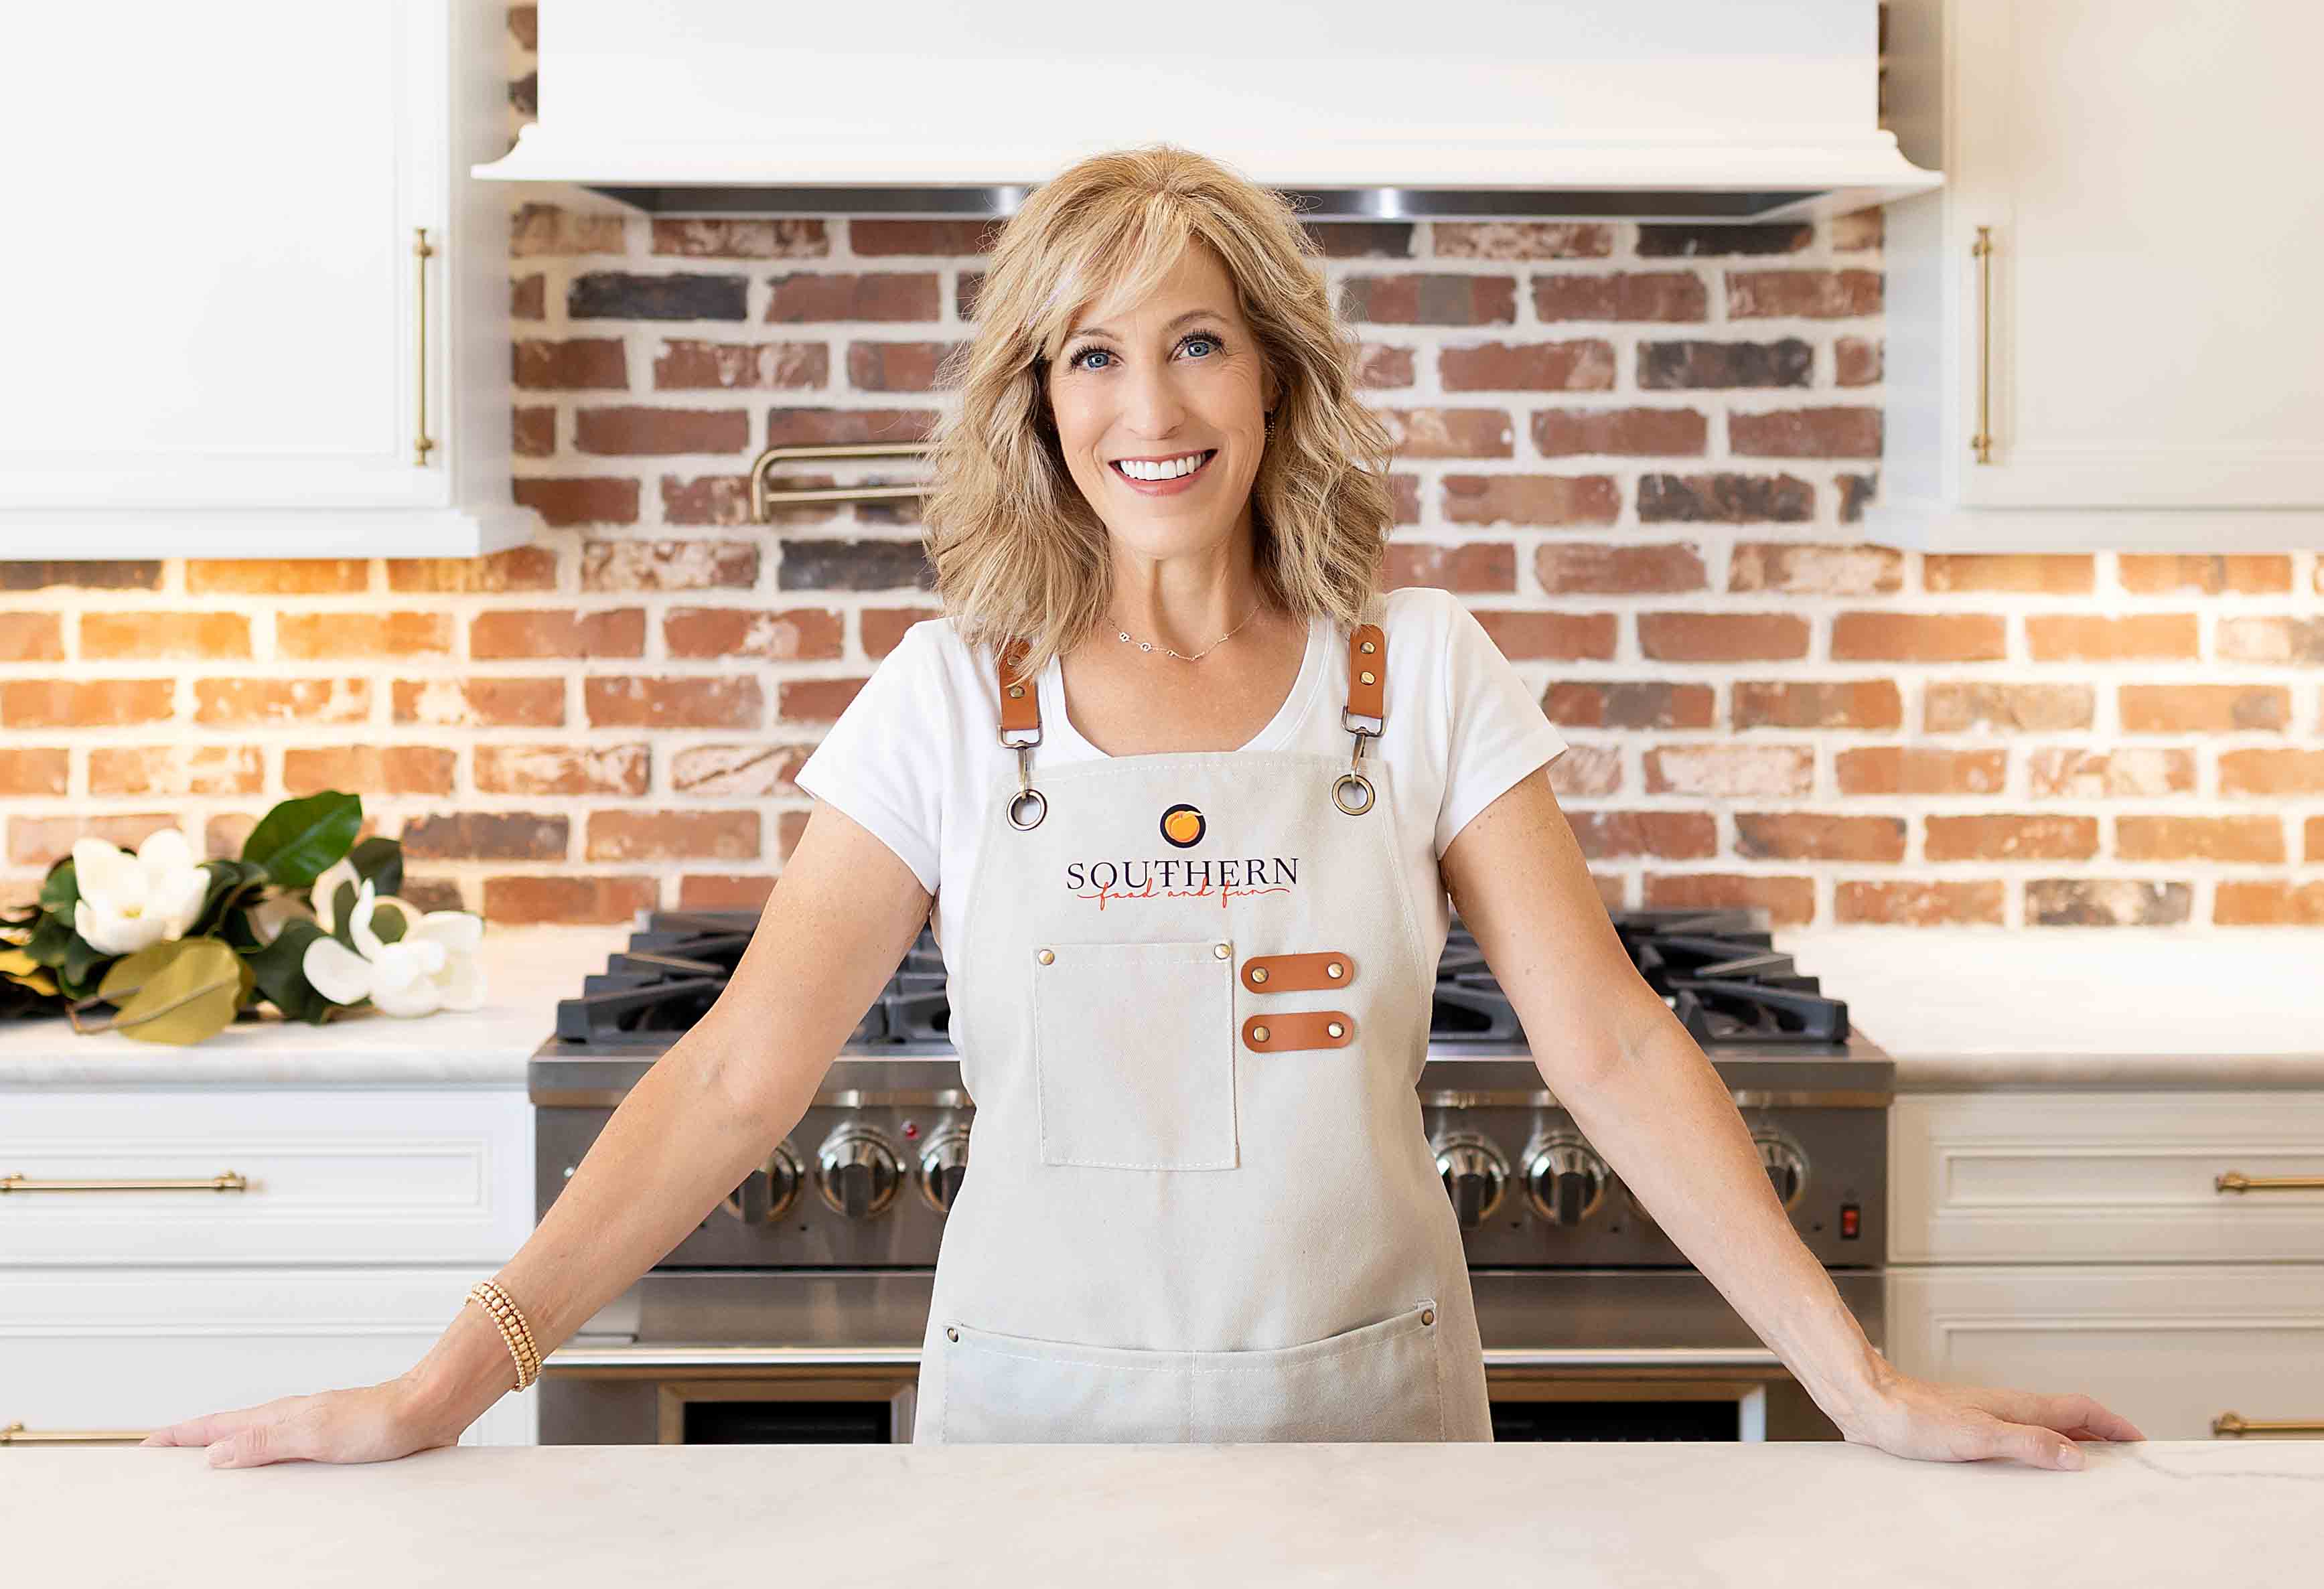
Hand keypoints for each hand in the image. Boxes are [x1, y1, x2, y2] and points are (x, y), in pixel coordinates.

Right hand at [138, 1373, 458, 1468]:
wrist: (428, 1412)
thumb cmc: (380, 1419)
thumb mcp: (313, 1434)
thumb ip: (263, 1441)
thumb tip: (215, 1453)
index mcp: (279, 1416)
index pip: (216, 1426)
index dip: (180, 1436)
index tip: (146, 1446)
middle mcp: (292, 1421)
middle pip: (231, 1433)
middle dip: (195, 1445)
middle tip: (164, 1459)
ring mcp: (312, 1432)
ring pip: (258, 1444)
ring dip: (230, 1454)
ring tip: (205, 1471)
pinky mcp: (335, 1445)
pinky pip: (287, 1456)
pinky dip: (267, 1463)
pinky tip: (272, 1478)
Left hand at [1839, 1360, 2145, 1470]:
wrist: (1872, 1406)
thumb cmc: (1916, 1418)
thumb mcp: (1980, 1437)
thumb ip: (2029, 1443)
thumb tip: (2076, 1456)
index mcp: (2020, 1406)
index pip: (2082, 1409)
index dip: (2116, 1424)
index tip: (2142, 1442)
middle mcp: (2009, 1408)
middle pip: (2070, 1419)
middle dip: (2102, 1437)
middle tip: (2126, 1461)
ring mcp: (1991, 1417)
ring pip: (2046, 1428)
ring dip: (2073, 1444)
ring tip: (2091, 1470)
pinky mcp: (1971, 1430)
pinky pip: (2020, 1439)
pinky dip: (2040, 1452)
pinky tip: (2034, 1471)